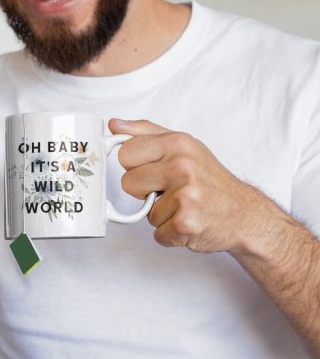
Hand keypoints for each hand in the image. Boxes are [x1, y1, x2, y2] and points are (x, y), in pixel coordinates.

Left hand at [109, 118, 271, 254]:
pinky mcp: (186, 224)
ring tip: (184, 205)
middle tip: (168, 189)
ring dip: (161, 214)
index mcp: (177, 143)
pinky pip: (157, 233)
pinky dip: (170, 233)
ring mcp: (185, 196)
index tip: (152, 169)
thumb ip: (145, 132)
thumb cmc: (209, 178)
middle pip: (128, 183)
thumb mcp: (182, 145)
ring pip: (144, 212)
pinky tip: (189, 221)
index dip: (135, 166)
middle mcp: (182, 166)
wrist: (245, 213)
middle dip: (143, 191)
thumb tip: (114, 124)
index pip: (125, 154)